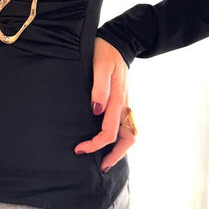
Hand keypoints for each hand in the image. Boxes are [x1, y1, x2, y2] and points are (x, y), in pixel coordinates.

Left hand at [74, 37, 135, 170]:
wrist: (117, 42)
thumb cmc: (105, 52)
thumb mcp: (100, 66)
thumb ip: (98, 88)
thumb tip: (96, 110)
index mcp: (118, 100)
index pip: (109, 132)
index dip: (95, 144)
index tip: (79, 149)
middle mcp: (124, 106)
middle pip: (127, 139)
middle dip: (114, 155)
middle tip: (100, 167)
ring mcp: (124, 105)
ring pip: (129, 134)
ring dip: (119, 150)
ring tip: (105, 161)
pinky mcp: (122, 102)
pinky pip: (124, 126)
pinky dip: (118, 139)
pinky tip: (107, 142)